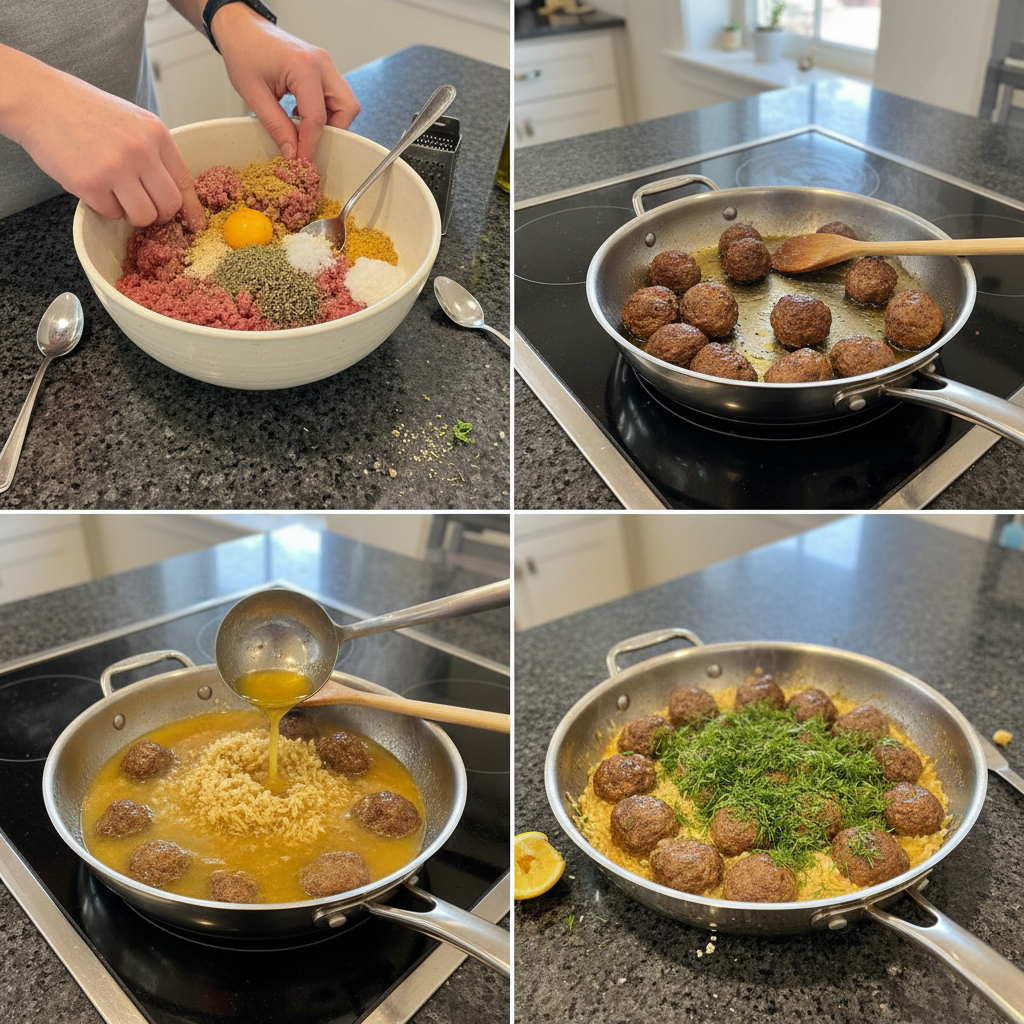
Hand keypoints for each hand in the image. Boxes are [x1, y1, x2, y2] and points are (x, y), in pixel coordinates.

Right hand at [7, 55, 205, 230]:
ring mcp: (117, 168)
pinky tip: (92, 184)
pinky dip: (104, 207)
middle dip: (159, 214)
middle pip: (170, 205)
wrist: (39, 99)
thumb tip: (175, 193)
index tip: (195, 225)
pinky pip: (112, 214)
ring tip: (115, 194)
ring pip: (144, 216)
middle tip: (143, 207)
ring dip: (131, 214)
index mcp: (156, 134)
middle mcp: (142, 150)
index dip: (192, 210)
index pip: (185, 182)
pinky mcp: (91, 183)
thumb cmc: (84, 111)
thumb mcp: (132, 121)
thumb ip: (154, 152)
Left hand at [212, 5, 359, 161]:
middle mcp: (322, 63)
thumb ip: (276, 126)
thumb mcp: (254, 94)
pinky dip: (326, 111)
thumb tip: (292, 152)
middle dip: (334, 131)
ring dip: (331, 122)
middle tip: (312, 143)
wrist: (242, 28)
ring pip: (346, 103)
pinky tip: (303, 115)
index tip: (302, 160)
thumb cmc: (244, 52)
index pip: (318, 118)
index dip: (311, 144)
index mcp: (304, 67)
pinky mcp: (323, 67)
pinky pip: (336, 96)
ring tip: (305, 129)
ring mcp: (325, 64)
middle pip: (347, 108)